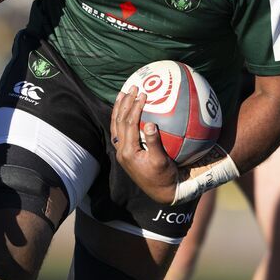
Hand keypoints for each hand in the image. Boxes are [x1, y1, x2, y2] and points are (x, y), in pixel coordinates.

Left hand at [111, 87, 179, 203]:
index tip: (143, 94)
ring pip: (116, 126)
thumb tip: (151, 124)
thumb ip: (155, 143)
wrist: (160, 192)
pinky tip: (126, 110)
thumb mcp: (161, 161)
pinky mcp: (125, 153)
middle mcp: (121, 151)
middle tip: (133, 87)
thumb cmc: (164, 177)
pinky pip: (119, 132)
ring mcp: (121, 152)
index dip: (135, 108)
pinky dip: (121, 118)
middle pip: (119, 122)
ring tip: (123, 93)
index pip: (129, 124)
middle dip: (125, 103)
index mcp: (128, 152)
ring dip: (119, 109)